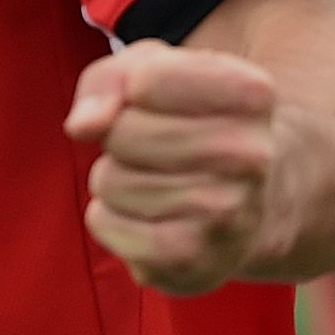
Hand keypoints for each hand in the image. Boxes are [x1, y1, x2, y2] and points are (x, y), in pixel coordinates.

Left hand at [67, 38, 283, 295]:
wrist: (246, 206)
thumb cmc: (190, 123)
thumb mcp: (153, 73)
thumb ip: (108, 80)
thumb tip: (81, 126)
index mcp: (252, 94)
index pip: (144, 80)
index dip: (132, 88)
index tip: (160, 101)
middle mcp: (251, 155)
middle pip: (122, 133)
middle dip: (119, 137)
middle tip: (155, 149)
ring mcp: (226, 213)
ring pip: (109, 180)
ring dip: (115, 180)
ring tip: (157, 183)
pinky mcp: (192, 260)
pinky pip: (105, 224)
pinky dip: (108, 218)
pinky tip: (147, 217)